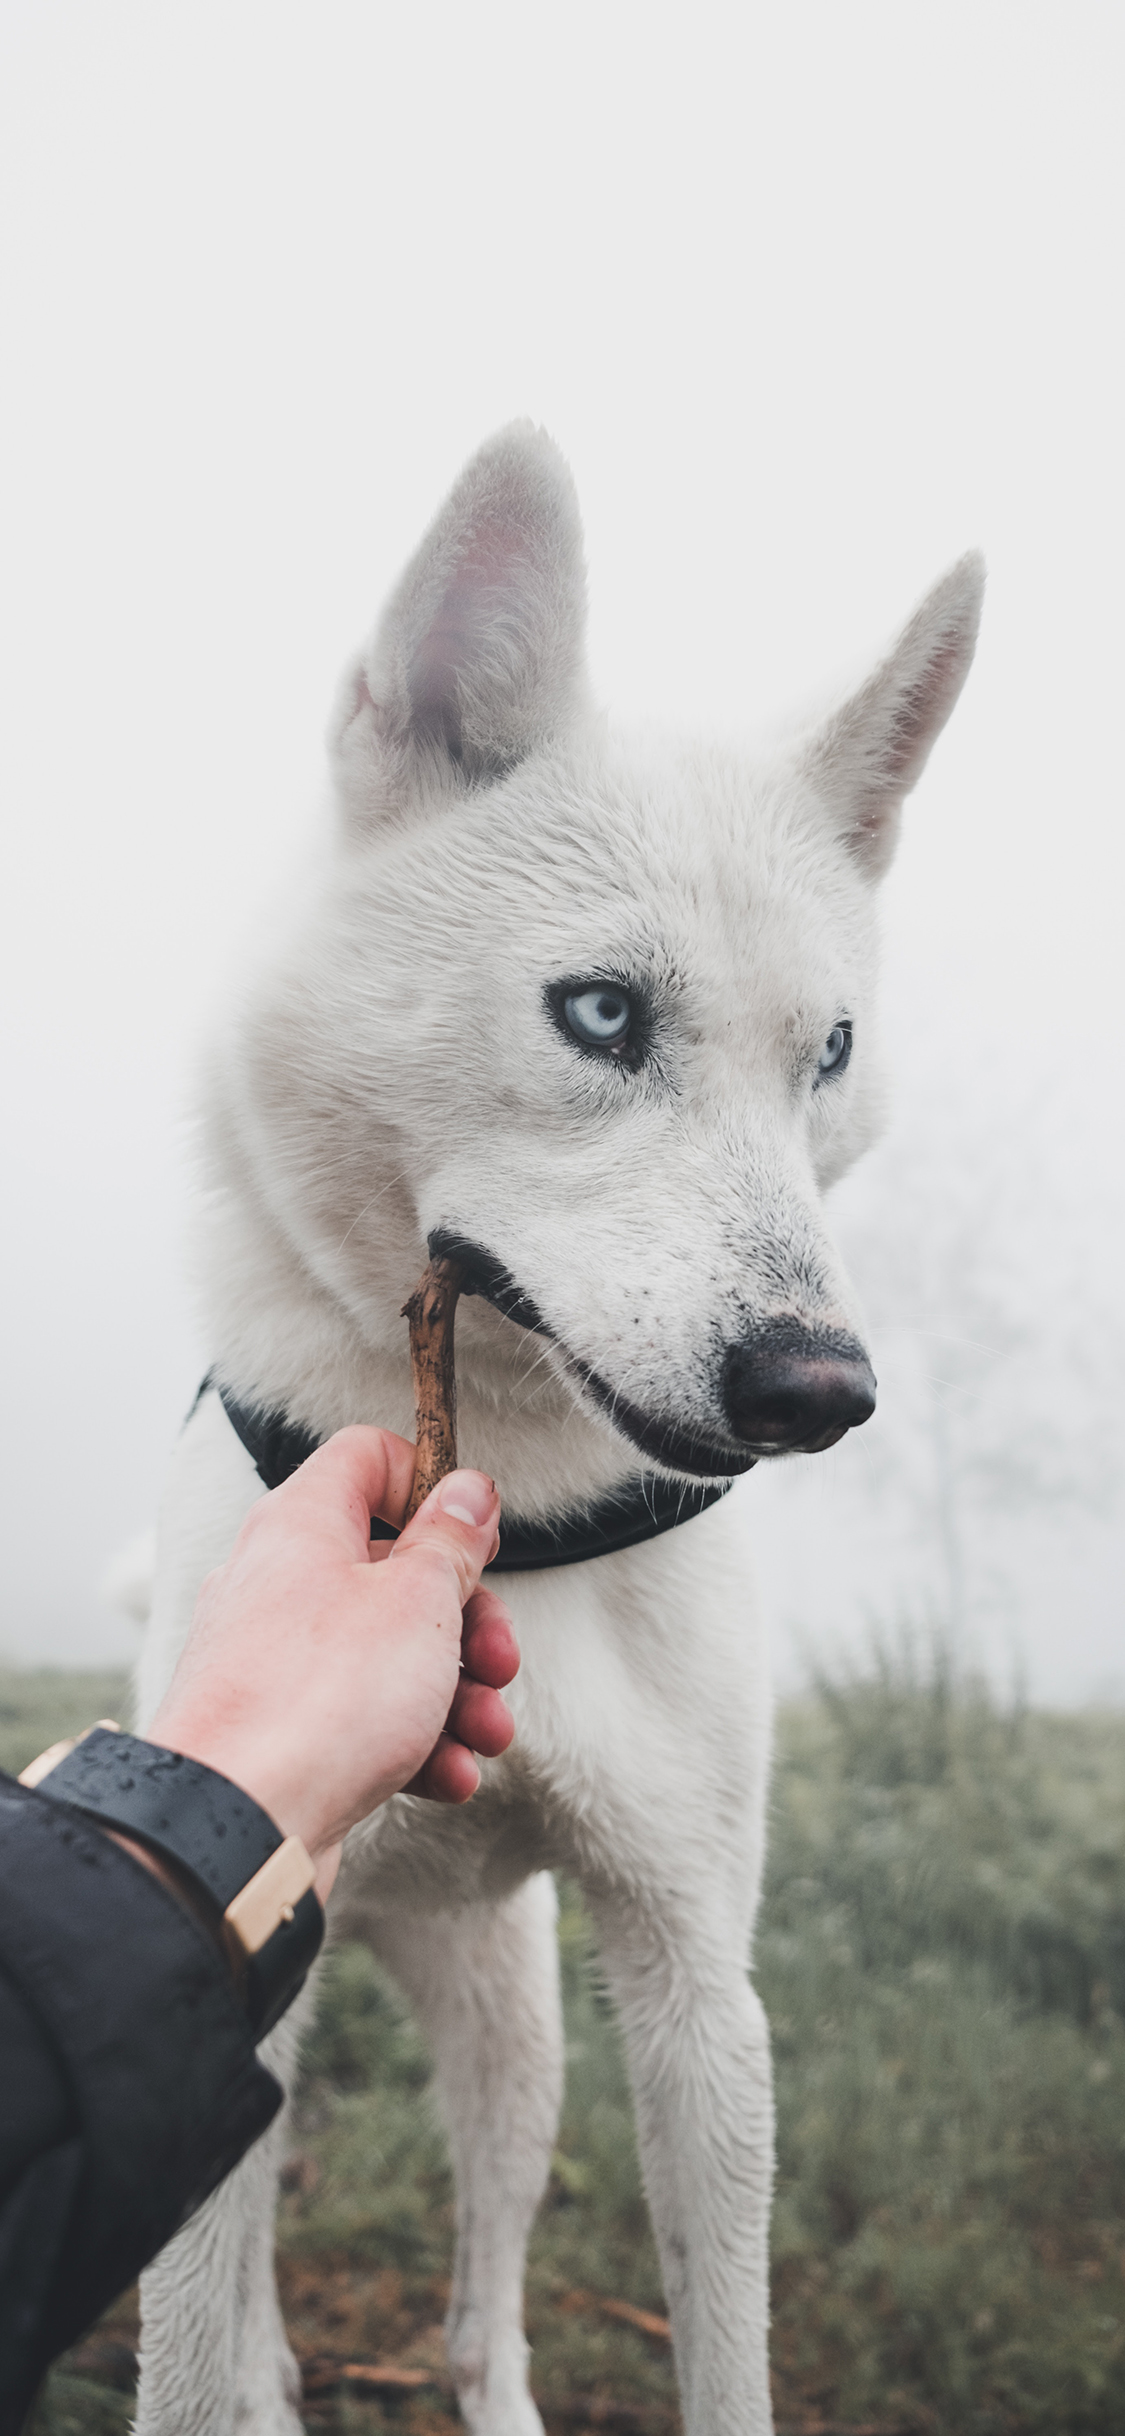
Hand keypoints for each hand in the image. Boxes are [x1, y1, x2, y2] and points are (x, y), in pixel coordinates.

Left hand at [147, 1427, 518, 1899]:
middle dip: (467, 1620)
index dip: (430, 1484)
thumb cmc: (319, 1700)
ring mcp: (276, 1661)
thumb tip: (467, 1491)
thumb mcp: (418, 1601)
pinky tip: (449, 1775)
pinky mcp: (281, 1732)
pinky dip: (413, 1743)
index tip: (473, 1536)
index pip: (367, 1457)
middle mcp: (280, 1582)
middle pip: (394, 1569)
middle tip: (500, 1659)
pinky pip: (361, 1720)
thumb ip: (450, 1542)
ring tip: (487, 1734)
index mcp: (302, 1524)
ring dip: (455, 1694)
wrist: (234, 1826)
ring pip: (387, 1654)